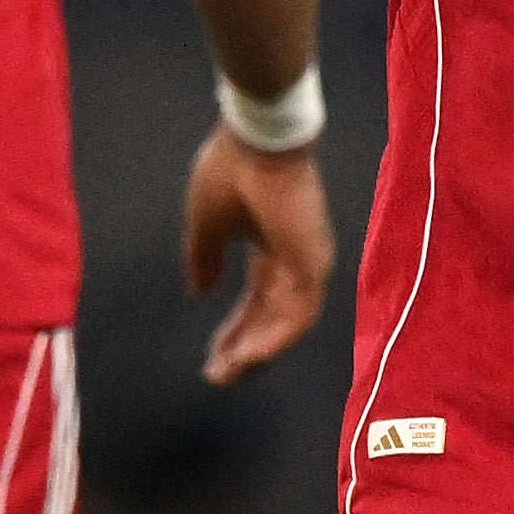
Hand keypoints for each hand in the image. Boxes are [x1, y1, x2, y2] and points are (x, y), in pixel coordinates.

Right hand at [183, 123, 334, 384]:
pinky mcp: (313, 262)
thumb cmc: (232, 169)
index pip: (256, 301)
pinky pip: (299, 316)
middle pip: (272, 318)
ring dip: (258, 352)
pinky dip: (275, 339)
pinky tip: (249, 358)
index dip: (235, 330)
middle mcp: (295, 258)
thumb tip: (199, 292)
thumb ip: (204, 259)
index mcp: (271, 245)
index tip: (213, 356)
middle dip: (244, 349)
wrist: (256, 138)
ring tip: (228, 372)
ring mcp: (308, 261)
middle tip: (218, 375)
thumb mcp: (207, 224)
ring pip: (287, 324)